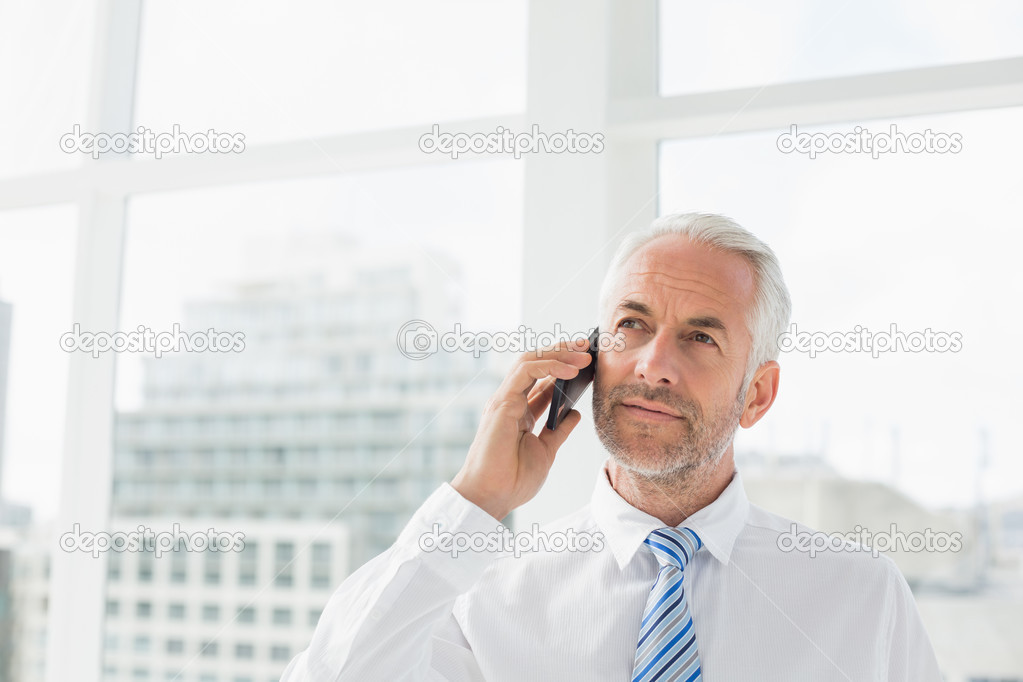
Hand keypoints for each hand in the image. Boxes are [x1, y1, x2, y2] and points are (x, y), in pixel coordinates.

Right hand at [450, 337, 591, 520]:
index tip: (590, 362)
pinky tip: (570, 370)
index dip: (565, 367)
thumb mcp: (546, 451)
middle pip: (536, 364)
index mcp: (520, 412)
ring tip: (585, 355)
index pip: (543, 380)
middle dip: (563, 351)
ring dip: (559, 353)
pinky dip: (549, 366)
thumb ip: (558, 430)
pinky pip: (526, 372)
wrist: (492, 497)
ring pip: (530, 361)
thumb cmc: (512, 479)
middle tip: (589, 347)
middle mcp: (511, 401)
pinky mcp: (502, 402)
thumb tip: (575, 413)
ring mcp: (505, 400)